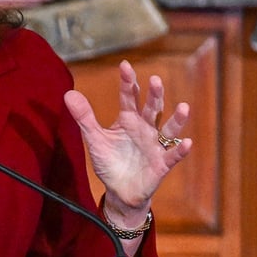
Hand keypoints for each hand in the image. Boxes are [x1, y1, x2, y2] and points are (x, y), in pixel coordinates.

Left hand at [64, 60, 191, 215]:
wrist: (119, 191)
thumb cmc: (110, 162)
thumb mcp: (94, 138)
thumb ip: (84, 117)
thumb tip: (68, 94)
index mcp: (128, 120)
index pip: (128, 97)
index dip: (127, 82)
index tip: (125, 65)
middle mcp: (145, 128)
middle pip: (151, 108)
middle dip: (154, 95)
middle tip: (155, 80)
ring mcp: (155, 145)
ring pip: (168, 129)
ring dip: (177, 119)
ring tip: (184, 107)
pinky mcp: (161, 164)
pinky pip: (172, 156)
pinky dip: (180, 150)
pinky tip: (188, 142)